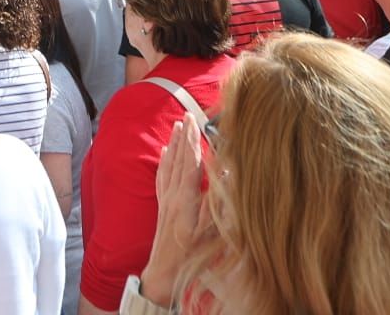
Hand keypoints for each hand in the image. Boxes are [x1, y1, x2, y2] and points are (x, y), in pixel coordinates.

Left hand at [138, 115, 212, 306]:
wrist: (163, 273)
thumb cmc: (191, 257)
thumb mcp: (210, 233)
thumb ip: (218, 205)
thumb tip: (227, 178)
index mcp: (185, 200)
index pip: (190, 164)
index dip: (193, 142)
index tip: (195, 122)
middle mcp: (172, 196)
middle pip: (178, 159)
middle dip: (183, 136)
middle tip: (187, 115)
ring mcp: (165, 201)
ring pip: (168, 165)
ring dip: (173, 145)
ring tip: (177, 126)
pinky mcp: (162, 207)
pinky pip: (162, 177)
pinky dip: (164, 162)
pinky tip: (164, 153)